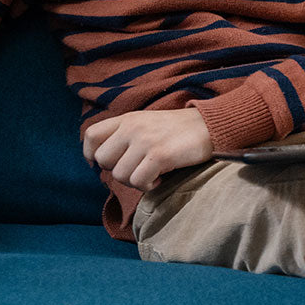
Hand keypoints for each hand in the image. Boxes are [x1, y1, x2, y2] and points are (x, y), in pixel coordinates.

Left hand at [82, 107, 212, 191]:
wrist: (212, 125)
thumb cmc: (181, 129)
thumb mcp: (148, 123)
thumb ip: (127, 134)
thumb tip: (107, 160)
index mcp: (128, 118)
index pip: (91, 135)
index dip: (91, 154)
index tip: (108, 164)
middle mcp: (133, 127)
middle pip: (103, 160)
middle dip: (118, 171)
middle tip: (138, 169)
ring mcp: (145, 141)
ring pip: (120, 175)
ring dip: (135, 181)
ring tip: (153, 174)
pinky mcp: (159, 155)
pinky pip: (138, 181)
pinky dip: (148, 186)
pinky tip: (160, 178)